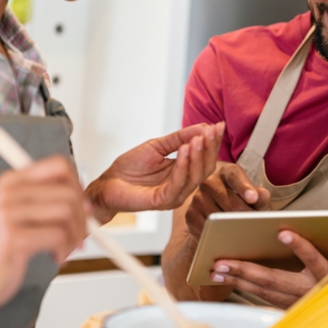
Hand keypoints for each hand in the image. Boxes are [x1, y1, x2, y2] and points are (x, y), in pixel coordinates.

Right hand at [0, 156, 87, 312]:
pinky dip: (64, 249)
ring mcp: (7, 213)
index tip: (80, 208)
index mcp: (13, 180)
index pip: (60, 165)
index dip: (78, 186)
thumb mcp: (26, 216)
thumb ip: (51, 203)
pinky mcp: (11, 237)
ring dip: (76, 236)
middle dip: (83, 218)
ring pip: (67, 212)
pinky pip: (57, 236)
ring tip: (66, 248)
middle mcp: (8, 191)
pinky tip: (55, 257)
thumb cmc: (4, 248)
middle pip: (69, 192)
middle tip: (80, 236)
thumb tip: (87, 203)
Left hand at [88, 123, 223, 222]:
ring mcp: (175, 195)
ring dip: (198, 156)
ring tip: (198, 139)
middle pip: (205, 168)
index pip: (204, 158)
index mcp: (183, 173)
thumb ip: (179, 138)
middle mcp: (183, 185)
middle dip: (209, 148)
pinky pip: (178, 183)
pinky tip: (184, 151)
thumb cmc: (129, 168)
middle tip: (211, 131)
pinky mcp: (163, 200)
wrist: (108, 184)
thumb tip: (202, 127)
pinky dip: (182, 166)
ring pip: (195, 176)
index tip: (218, 126)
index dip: (212, 142)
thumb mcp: (157, 146)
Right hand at [184, 162, 270, 238]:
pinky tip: (225, 236)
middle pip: (229, 201)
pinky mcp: (190, 214)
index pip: (235, 176)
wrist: (219, 215)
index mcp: (227, 172)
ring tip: (240, 231)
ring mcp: (197, 197)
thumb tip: (261, 195)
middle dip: (243, 215)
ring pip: (218, 217)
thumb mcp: (254, 199)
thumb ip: (260, 197)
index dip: (245, 187)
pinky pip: (207, 229)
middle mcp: (209, 181)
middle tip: (253, 225)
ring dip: (231, 227)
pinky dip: (217, 235)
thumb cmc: (241, 203)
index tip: (253, 198)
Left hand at [209, 232, 327, 307]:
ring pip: (263, 290)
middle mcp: (309, 292)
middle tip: (223, 262)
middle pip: (275, 280)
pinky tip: (227, 278)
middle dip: (247, 270)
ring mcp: (296, 301)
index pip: (314, 260)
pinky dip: (244, 287)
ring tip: (217, 269)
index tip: (283, 231)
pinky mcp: (288, 306)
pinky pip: (262, 296)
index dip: (300, 247)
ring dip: (239, 280)